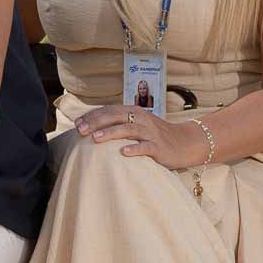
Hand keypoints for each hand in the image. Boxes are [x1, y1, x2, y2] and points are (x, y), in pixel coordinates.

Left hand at [76, 104, 207, 169]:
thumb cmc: (155, 135)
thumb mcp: (137, 125)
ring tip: (95, 138)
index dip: (93, 116)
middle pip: (116, 117)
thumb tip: (91, 128)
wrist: (186, 143)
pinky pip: (146, 147)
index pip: (110, 110)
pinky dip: (134, 148)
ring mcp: (151, 133)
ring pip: (129, 129)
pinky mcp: (159, 147)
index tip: (77, 124)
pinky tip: (122, 152)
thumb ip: (119, 123)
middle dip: (97, 122)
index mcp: (134, 112)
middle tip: (80, 130)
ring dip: (111, 133)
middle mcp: (142, 119)